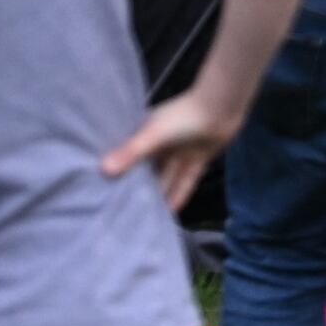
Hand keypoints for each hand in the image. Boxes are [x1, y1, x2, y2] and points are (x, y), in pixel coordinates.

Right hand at [101, 91, 239, 213]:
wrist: (222, 107)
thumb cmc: (183, 116)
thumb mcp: (153, 134)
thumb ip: (131, 152)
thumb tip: (103, 169)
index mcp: (146, 133)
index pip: (128, 156)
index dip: (118, 172)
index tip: (103, 191)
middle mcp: (162, 144)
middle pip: (147, 171)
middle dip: (138, 187)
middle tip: (122, 212)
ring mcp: (180, 153)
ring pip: (166, 179)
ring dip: (158, 194)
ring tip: (143, 218)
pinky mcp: (197, 161)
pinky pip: (185, 182)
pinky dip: (178, 195)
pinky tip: (169, 213)